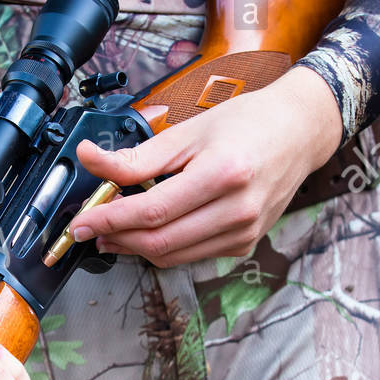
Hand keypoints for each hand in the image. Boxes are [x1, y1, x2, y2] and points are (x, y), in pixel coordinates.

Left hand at [70, 66, 342, 266]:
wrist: (298, 133)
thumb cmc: (247, 124)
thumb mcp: (188, 132)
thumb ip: (137, 156)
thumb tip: (90, 160)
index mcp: (223, 174)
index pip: (152, 211)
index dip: (109, 219)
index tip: (81, 222)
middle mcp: (238, 210)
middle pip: (160, 241)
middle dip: (117, 238)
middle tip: (91, 228)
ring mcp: (244, 232)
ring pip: (173, 255)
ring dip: (135, 247)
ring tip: (113, 231)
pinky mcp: (245, 244)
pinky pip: (191, 255)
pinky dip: (163, 247)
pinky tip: (149, 230)